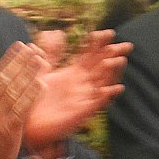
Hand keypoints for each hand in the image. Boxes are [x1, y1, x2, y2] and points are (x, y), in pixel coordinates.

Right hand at [0, 44, 43, 158]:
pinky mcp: (11, 128)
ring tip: (41, 60)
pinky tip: (42, 85)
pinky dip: (32, 97)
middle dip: (22, 62)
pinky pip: (22, 110)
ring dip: (29, 75)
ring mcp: (1, 116)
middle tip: (35, 48)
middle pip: (7, 79)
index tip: (20, 45)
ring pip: (16, 91)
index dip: (9, 58)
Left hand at [24, 29, 128, 157]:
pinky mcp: (83, 112)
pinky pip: (97, 103)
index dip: (99, 44)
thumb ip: (50, 54)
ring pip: (102, 82)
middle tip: (127, 45)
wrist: (31, 125)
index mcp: (74, 73)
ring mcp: (84, 97)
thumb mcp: (41, 72)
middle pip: (102, 66)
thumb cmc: (36, 99)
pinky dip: (106, 95)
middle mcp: (83, 84)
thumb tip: (54, 34)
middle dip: (114, 56)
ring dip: (111, 72)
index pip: (90, 55)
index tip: (108, 32)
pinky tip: (115, 88)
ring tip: (119, 60)